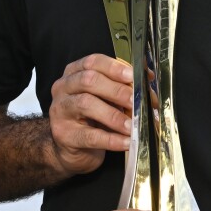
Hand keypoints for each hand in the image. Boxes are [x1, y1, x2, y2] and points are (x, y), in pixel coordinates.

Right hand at [48, 54, 134, 175]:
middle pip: (88, 80)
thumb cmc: (93, 117)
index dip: (114, 67)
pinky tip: (127, 142)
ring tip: (132, 125)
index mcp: (75, 73)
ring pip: (86, 104)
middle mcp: (63, 88)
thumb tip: (149, 83)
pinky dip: (112, 139)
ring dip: (114, 115)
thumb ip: (122, 88)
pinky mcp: (64, 134)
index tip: (133, 76)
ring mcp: (60, 111)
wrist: (72, 147)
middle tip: (135, 101)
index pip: (93, 62)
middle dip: (116, 90)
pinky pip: (90, 136)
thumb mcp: (106, 98)